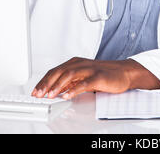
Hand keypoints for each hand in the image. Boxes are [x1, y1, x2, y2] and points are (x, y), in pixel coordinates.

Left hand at [31, 57, 159, 98]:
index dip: (43, 81)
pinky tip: (67, 95)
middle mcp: (80, 64)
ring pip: (69, 75)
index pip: (55, 71)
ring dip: (57, 86)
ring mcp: (89, 69)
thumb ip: (70, 81)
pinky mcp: (98, 77)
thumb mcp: (83, 76)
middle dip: (46, 84)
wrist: (124, 72)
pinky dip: (74, 89)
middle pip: (59, 71)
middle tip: (38, 94)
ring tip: (49, 95)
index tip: (35, 91)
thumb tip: (54, 90)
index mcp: (75, 63)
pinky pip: (84, 83)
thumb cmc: (104, 75)